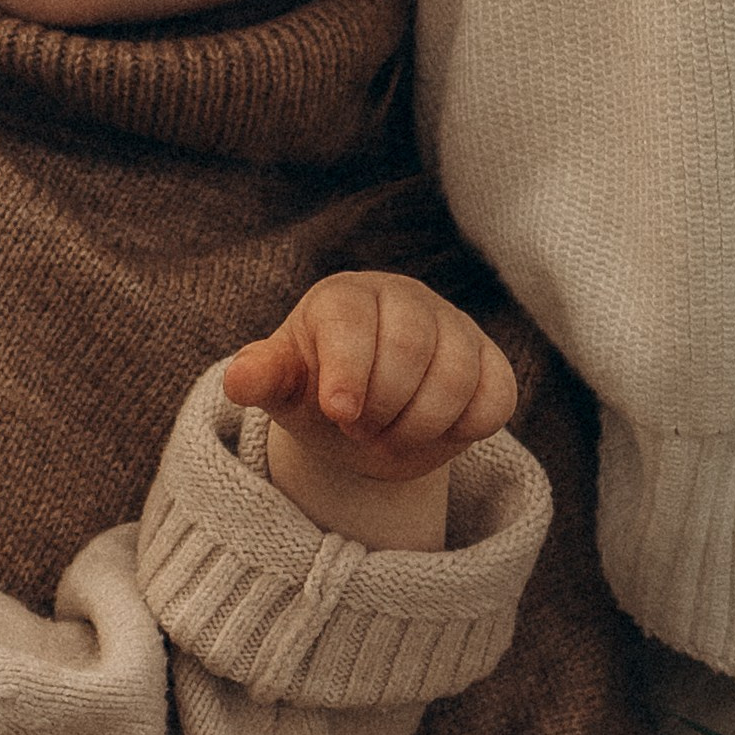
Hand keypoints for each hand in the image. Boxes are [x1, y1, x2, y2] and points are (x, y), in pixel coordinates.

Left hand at [223, 271, 519, 553]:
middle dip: (381, 408)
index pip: (354, 321)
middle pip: (410, 348)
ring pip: (456, 377)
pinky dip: (465, 429)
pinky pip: (496, 398)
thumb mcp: (283, 390)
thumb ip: (262, 378)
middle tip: (358, 430)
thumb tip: (238, 378)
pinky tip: (435, 432)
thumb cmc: (315, 393)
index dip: (348, 372)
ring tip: (389, 436)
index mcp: (345, 297)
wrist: (362, 418)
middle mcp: (404, 299)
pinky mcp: (490, 362)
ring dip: (418, 426)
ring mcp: (454, 327)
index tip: (339, 414)